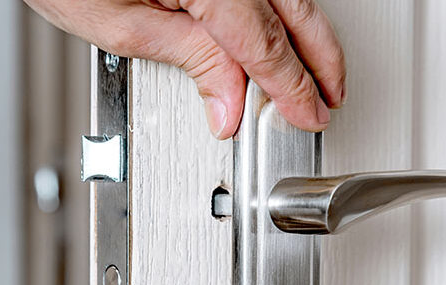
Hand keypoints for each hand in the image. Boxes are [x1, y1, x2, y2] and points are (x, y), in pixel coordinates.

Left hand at [24, 0, 345, 138]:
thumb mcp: (117, 25)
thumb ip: (186, 59)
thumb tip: (230, 101)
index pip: (263, 43)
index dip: (290, 87)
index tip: (307, 114)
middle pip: (293, 10)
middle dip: (317, 61)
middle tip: (328, 100)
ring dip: (306, 32)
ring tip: (313, 73)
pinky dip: (282, 7)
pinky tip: (284, 29)